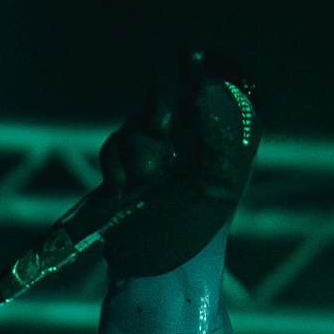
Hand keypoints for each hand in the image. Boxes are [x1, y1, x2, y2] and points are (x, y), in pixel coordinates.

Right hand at [99, 52, 257, 280]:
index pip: (206, 84)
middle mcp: (185, 145)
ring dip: (136, 148)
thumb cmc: (199, 234)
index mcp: (215, 139)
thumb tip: (206, 80)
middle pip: (164, 99)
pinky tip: (125, 188)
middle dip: (158, 112)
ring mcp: (154, 161)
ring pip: (135, 126)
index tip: (189, 56)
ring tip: (143, 181)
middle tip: (160, 132)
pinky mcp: (126, 178)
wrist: (162, 277)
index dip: (197, 67)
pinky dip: (115, 164)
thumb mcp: (219, 176)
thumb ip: (215, 127)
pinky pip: (113, 150)